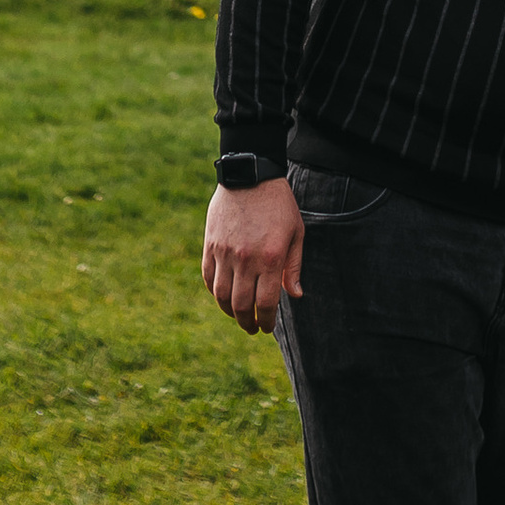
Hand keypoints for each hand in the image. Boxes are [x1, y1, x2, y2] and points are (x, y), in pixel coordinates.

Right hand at [202, 177, 303, 333]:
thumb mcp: (296, 233)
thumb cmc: (278, 205)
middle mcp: (246, 259)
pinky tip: (224, 296)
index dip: (266, 321)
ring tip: (238, 316)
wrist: (250, 176)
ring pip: (221, 296)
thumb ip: (294, 266)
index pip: (265, 303)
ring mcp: (225, 252)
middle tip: (252, 328)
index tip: (267, 328)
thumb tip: (296, 295)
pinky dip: (214, 292)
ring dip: (230, 312)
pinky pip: (208, 277)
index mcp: (270, 258)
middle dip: (248, 323)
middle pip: (241, 305)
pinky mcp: (210, 245)